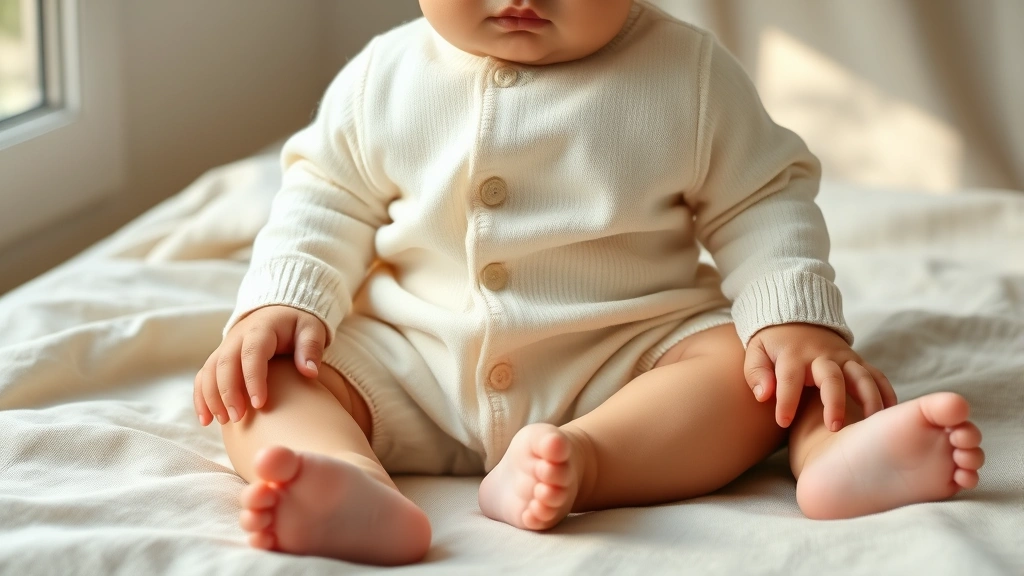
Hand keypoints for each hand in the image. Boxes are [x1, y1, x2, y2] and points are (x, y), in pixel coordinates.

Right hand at [194, 305, 326, 425]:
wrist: (279, 313)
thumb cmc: (298, 325)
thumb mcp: (312, 329)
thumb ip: (311, 347)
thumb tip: (310, 372)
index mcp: (261, 329)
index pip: (253, 353)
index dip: (253, 378)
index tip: (259, 404)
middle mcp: (237, 337)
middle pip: (225, 363)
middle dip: (228, 392)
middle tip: (238, 418)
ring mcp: (225, 347)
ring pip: (209, 371)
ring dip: (212, 397)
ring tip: (224, 421)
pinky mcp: (219, 358)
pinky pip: (204, 376)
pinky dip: (201, 397)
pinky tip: (206, 420)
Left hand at [744, 323, 896, 429]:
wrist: (797, 317)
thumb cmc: (774, 343)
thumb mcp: (757, 351)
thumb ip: (756, 372)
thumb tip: (763, 395)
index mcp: (793, 354)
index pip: (789, 379)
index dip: (786, 401)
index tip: (783, 422)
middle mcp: (822, 355)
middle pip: (832, 378)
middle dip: (834, 402)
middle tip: (834, 428)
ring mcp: (843, 357)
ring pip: (861, 376)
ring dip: (868, 399)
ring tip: (870, 424)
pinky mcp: (857, 361)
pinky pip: (876, 375)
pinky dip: (885, 392)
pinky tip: (890, 412)